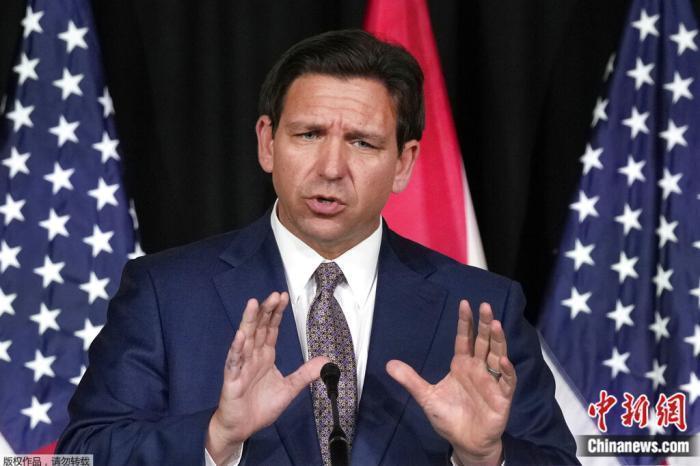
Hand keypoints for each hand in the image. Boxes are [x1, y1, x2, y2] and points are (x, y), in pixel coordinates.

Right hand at [206, 292, 327, 463]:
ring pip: (245, 339)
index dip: (276, 313)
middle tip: (274, 295)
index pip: (270, 329)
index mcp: (265, 356)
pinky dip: (237, 349)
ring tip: (253, 304)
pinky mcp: (232, 379)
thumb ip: (306, 374)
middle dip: (266, 310)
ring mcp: (241, 366)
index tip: (283, 296)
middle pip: (258, 328)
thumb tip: (326, 361)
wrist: (241, 428)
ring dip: (249, 321)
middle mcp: (252, 356)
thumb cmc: (259, 407)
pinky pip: (234, 362)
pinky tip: (241, 336)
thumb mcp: (289, 388)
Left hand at [386, 300, 515, 465]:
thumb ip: (410, 380)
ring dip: (498, 341)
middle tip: (486, 306)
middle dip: (485, 324)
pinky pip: (506, 381)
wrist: (465, 442)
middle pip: (483, 342)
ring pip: (497, 355)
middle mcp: (478, 369)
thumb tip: (388, 364)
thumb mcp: (426, 397)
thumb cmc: (449, 417)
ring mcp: (491, 381)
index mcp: (462, 365)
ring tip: (497, 324)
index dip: (465, 322)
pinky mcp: (502, 397)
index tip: (465, 304)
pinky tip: (502, 360)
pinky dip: (506, 371)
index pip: (464, 339)